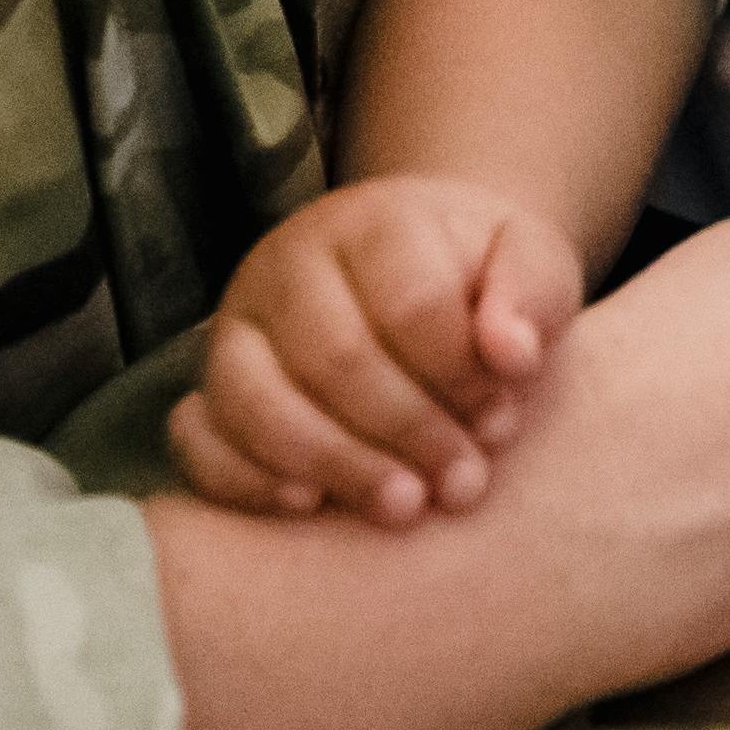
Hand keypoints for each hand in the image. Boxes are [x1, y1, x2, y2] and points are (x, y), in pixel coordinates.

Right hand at [177, 174, 582, 525]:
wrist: (419, 270)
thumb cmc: (477, 277)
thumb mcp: (532, 264)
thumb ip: (533, 293)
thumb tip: (513, 353)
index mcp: (374, 222)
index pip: (410, 302)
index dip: (460, 375)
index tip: (503, 422)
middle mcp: (288, 264)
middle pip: (334, 356)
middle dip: (406, 430)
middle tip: (463, 487)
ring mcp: (235, 324)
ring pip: (256, 398)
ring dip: (333, 463)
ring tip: (402, 507)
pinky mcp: (208, 384)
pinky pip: (197, 436)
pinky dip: (242, 477)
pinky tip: (306, 507)